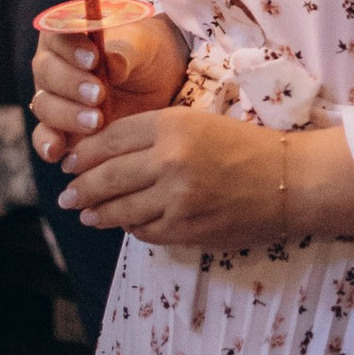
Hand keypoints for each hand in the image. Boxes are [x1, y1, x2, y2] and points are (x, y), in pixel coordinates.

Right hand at [30, 0, 183, 160]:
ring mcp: (55, 98)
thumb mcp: (144, 48)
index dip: (70, 47)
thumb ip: (125, 53)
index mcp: (68, 33)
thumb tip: (111, 65)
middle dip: (71, 83)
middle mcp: (54, 65)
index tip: (94, 59)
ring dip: (67, 114)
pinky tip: (58, 151)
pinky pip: (44, 137)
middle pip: (46, 71)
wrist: (161, 85)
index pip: (57, 34)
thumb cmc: (147, 55)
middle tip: (99, 94)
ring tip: (97, 121)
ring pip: (45, 104)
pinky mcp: (61, 130)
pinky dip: (47, 143)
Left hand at [59, 104, 290, 246]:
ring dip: (97, 213)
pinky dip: (129, 228)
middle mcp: (170, 160)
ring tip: (84, 214)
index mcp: (172, 126)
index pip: (110, 139)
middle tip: (65, 194)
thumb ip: (154, 134)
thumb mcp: (196, 123)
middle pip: (107, 176)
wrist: (288, 181)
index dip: (84, 153)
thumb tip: (106, 152)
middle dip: (79, 187)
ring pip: (120, 209)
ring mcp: (177, 198)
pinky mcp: (186, 228)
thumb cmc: (243, 146)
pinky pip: (144, 231)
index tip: (69, 161)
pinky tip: (121, 225)